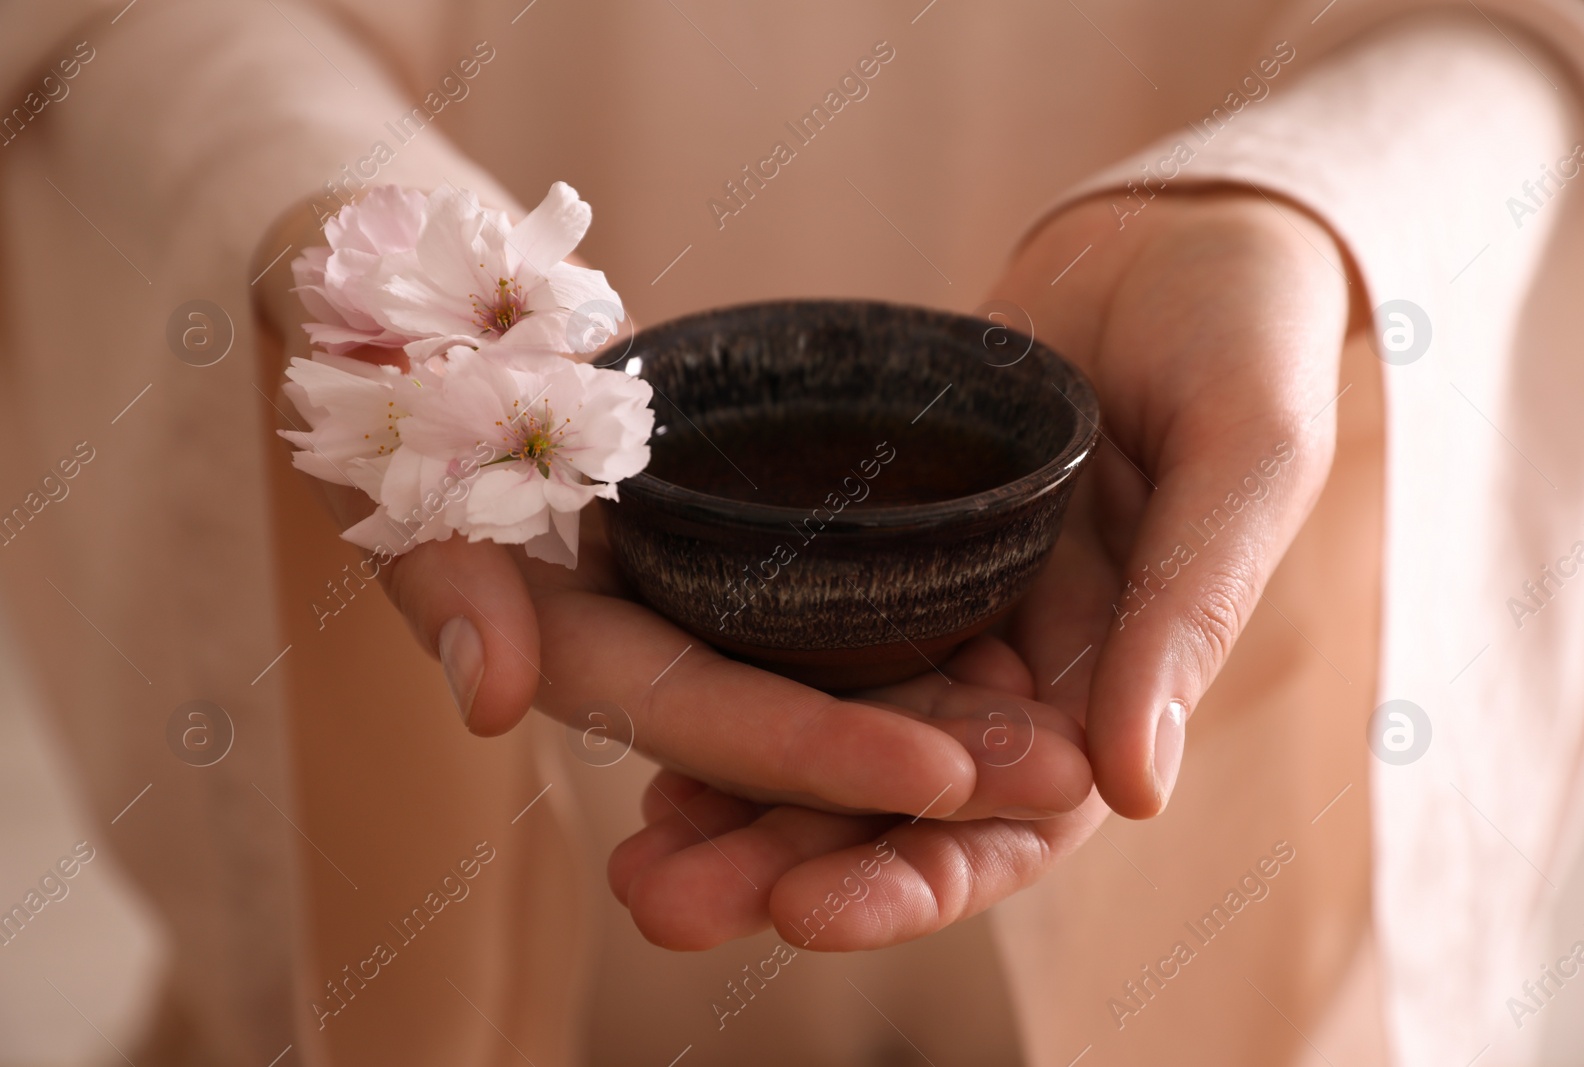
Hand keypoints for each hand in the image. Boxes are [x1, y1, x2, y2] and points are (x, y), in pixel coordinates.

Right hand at [249, 198, 1091, 825]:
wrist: (430, 307)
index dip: (813, 751)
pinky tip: (1025, 659)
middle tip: (1063, 786)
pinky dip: (922, 643)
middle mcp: (646, 646)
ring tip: (1073, 751)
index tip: (943, 775)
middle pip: (790, 727)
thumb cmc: (405, 364)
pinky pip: (838, 610)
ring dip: (947, 723)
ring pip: (831, 684)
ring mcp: (698, 606)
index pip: (701, 715)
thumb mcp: (406, 448)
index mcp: (571, 646)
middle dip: (917, 770)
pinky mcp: (740, 555)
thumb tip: (489, 701)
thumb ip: (445, 574)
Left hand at [607, 189, 1349, 949]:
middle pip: (891, 799)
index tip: (805, 914)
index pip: (1007, 824)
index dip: (912, 877)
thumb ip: (1189, 612)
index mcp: (1110, 684)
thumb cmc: (1244, 336)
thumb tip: (1136, 789)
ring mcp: (939, 606)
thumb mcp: (1242, 460)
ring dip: (731, 795)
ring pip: (827, 729)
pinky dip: (726, 674)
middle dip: (783, 860)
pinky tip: (641, 722)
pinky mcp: (878, 541)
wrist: (1171, 240)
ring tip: (631, 855)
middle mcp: (1010, 669)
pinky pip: (795, 621)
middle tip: (659, 906)